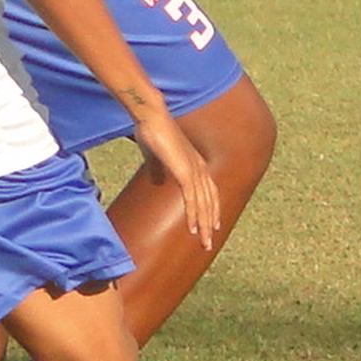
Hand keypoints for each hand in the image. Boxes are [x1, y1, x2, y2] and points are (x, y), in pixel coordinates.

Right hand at [133, 109, 220, 250]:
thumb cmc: (152, 132)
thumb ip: (158, 169)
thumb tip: (156, 180)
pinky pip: (192, 198)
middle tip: (208, 242)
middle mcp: (200, 168)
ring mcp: (194, 170)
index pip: (209, 192)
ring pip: (203, 204)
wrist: (151, 117)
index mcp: (196, 164)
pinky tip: (192, 228)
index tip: (210, 225)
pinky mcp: (185, 172)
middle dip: (209, 223)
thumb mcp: (155, 156)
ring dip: (203, 225)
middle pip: (209, 202)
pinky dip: (193, 214)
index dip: (210, 209)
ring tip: (203, 242)